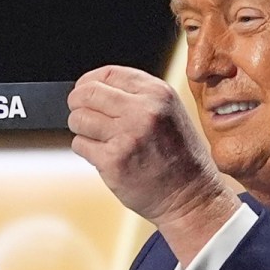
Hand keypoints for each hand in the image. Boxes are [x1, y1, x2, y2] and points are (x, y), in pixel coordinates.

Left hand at [67, 66, 239, 263]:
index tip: (85, 92)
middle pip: (86, 93)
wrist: (192, 196)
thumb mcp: (170, 112)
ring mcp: (127, 135)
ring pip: (78, 119)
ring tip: (101, 140)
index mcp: (158, 93)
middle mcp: (143, 110)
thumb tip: (93, 88)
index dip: (89, 82)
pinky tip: (107, 158)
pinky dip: (87, 151)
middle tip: (83, 116)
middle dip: (78, 104)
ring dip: (82, 129)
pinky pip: (80, 145)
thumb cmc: (180, 157)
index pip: (108, 73)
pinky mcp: (113, 161)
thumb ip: (138, 97)